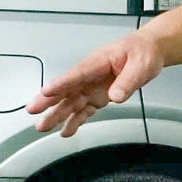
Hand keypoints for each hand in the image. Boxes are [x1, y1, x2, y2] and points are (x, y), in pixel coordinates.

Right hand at [28, 33, 166, 135]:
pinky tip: (66, 130)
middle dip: (49, 100)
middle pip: (67, 89)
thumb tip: (115, 96)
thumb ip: (128, 81)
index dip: (62, 83)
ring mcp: (93, 87)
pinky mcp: (98, 96)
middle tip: (32, 110)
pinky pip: (85, 109)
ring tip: (43, 127)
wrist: (149, 51)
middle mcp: (91, 76)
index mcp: (98, 62)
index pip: (77, 74)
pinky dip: (76, 120)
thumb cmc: (142, 52)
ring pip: (71, 102)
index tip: (46, 92)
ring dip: (57, 114)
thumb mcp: (141, 65)